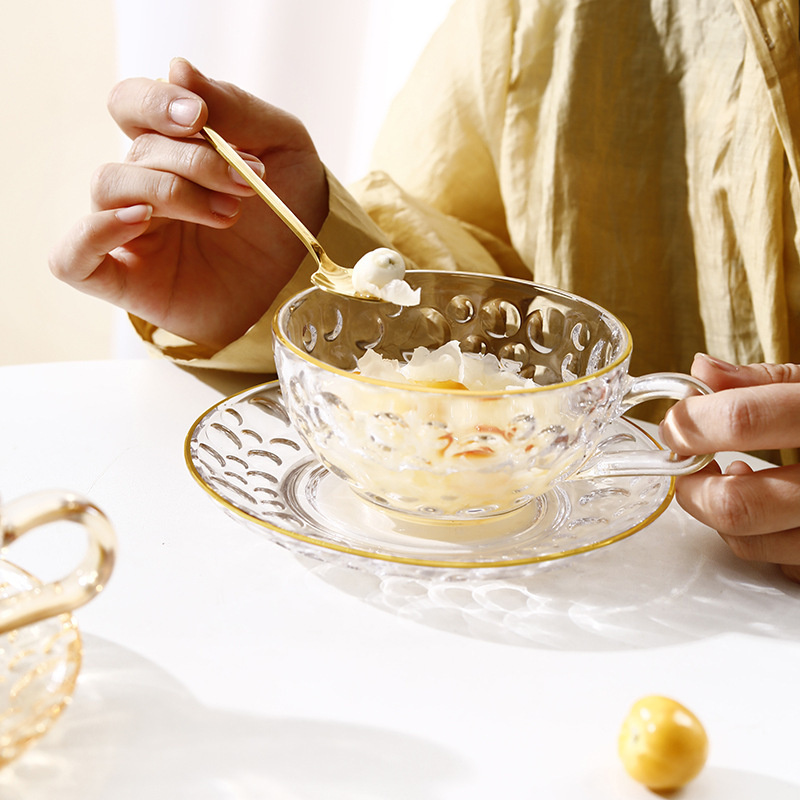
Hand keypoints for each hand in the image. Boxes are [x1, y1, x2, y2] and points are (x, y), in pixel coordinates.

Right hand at [49, 58, 327, 349]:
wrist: (300, 281)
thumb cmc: (288, 212)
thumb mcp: (283, 147)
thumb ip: (235, 108)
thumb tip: (177, 67)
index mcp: (172, 148)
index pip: (130, 104)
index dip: (155, 102)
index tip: (201, 118)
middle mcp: (144, 185)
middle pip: (138, 150)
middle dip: (196, 161)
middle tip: (246, 183)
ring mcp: (131, 232)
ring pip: (110, 187)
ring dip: (171, 192)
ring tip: (227, 213)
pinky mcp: (126, 279)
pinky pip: (72, 257)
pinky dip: (93, 234)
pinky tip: (142, 221)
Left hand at [659, 354, 799, 581]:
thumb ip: (764, 381)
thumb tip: (700, 372)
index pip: (741, 422)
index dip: (691, 424)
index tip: (675, 426)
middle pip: (737, 504)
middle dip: (693, 486)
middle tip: (686, 465)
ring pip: (751, 542)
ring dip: (722, 513)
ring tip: (735, 479)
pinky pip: (782, 563)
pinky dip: (760, 538)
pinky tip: (773, 510)